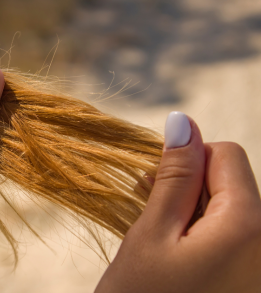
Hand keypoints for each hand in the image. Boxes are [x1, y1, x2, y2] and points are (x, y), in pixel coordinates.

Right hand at [96, 112, 260, 292]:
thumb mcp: (151, 234)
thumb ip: (174, 176)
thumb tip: (183, 122)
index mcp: (249, 226)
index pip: (226, 155)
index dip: (187, 161)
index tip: (155, 185)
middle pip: (232, 183)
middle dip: (189, 188)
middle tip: (150, 213)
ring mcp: (260, 265)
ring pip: (230, 210)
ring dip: (192, 213)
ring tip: (160, 239)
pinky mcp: (249, 278)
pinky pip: (233, 238)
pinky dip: (203, 236)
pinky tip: (177, 255)